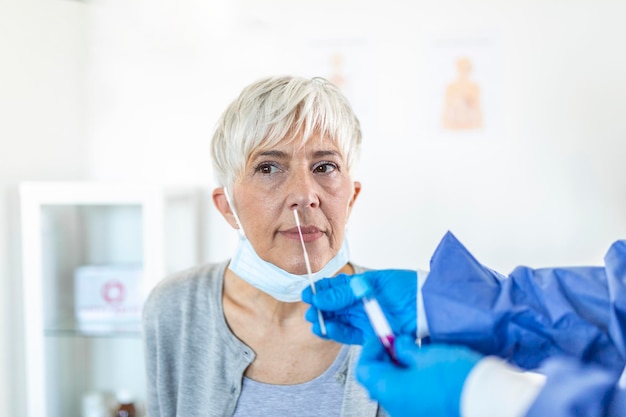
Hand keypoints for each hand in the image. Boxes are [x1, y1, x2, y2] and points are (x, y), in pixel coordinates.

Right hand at [302, 270, 416, 343]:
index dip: (320, 291)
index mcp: (359, 287)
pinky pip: (349, 335)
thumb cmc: (405, 288)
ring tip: (315, 320)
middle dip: (319, 308)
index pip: (334, 289)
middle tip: (310, 309)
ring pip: (338, 322)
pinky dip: (337, 332)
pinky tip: (328, 328)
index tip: (309, 293)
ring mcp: (363, 320)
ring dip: (324, 321)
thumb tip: (320, 297)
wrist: (427, 306)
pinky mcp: (369, 335)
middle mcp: (359, 304)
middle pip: (332, 307)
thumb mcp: (372, 284)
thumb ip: (345, 293)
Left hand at [357, 335, 480, 416]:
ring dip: (400, 369)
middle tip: (400, 343)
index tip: (383, 336)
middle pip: (378, 380)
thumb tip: (398, 346)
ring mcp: (410, 414)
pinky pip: (410, 398)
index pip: (364, 369)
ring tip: (417, 354)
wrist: (488, 400)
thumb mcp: (425, 354)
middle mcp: (396, 407)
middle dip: (386, 358)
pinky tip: (427, 370)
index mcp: (390, 390)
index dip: (371, 349)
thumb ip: (404, 349)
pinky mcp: (426, 415)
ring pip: (395, 389)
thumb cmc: (456, 377)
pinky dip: (412, 382)